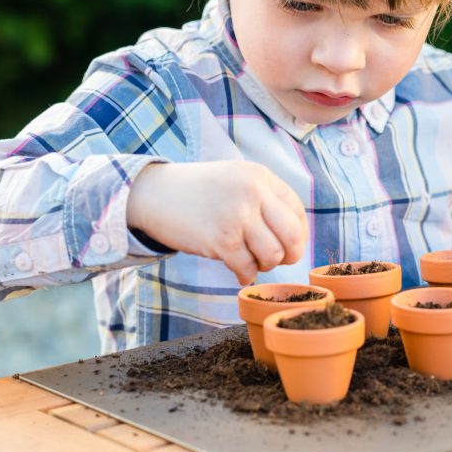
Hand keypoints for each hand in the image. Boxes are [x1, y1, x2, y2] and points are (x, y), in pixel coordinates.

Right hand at [126, 161, 307, 284]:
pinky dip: (246, 275)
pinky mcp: (221, 239)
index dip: (298, 234)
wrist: (154, 193)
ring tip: (250, 261)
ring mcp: (238, 215)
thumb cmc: (198, 190)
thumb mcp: (236, 179)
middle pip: (292, 235)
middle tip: (277, 260)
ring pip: (272, 255)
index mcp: (260, 176)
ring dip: (265, 265)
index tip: (288, 245)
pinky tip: (238, 271)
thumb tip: (295, 234)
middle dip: (290, 254)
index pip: (297, 211)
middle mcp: (253, 192)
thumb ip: (265, 197)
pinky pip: (248, 267)